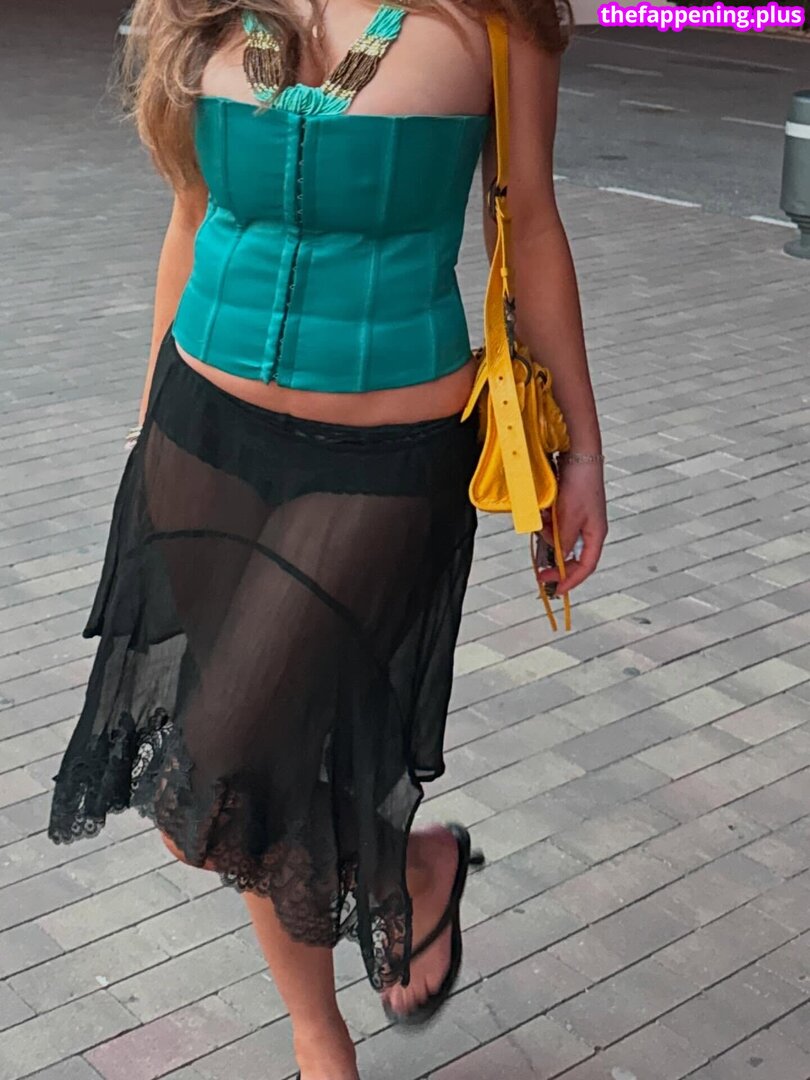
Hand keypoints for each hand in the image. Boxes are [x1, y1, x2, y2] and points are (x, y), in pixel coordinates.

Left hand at [535, 461, 606, 596]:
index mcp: (595, 534)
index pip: (585, 566)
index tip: (554, 588)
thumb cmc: (581, 484)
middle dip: (553, 552)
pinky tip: (544, 509)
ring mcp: (577, 517)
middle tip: (539, 563)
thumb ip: (563, 541)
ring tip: (544, 517)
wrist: (578, 455)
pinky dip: (546, 519)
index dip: (571, 580)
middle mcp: (587, 528)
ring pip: (557, 536)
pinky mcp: (566, 507)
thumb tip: (558, 560)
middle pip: (568, 553)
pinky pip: (553, 522)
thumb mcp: (569, 518)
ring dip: (547, 531)